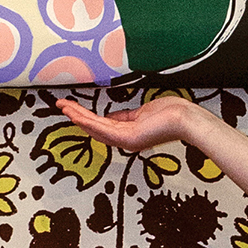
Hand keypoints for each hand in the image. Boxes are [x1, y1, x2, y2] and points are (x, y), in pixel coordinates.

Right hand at [54, 95, 206, 153]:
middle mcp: (125, 139)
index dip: (86, 117)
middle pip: (95, 128)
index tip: (73, 108)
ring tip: (64, 108)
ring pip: (96, 129)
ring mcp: (126, 140)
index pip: (102, 125)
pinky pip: (103, 129)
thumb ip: (125, 116)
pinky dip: (88, 122)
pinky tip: (78, 115)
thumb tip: (110, 116)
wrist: (185, 118)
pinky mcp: (128, 138)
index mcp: (128, 133)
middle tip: (62, 107)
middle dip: (77, 116)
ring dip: (79, 118)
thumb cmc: (170, 114)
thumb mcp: (141, 113)